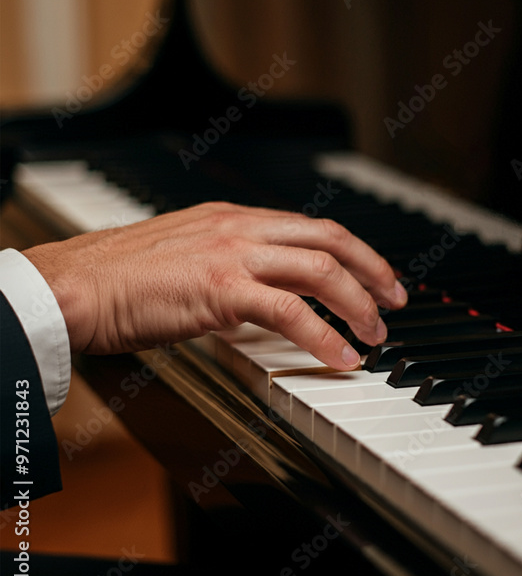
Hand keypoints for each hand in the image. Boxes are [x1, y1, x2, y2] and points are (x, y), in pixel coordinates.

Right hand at [22, 202, 407, 369]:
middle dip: (373, 270)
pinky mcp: (220, 288)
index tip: (376, 275)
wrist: (72, 286)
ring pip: (320, 271)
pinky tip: (341, 358)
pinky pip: (290, 311)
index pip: (312, 227)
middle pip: (330, 239)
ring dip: (357, 305)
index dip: (353, 251)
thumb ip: (231, 271)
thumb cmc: (118, 280)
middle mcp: (239, 226)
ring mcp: (231, 253)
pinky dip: (324, 336)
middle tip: (395, 301)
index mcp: (233, 217)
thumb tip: (266, 301)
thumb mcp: (187, 261)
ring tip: (373, 336)